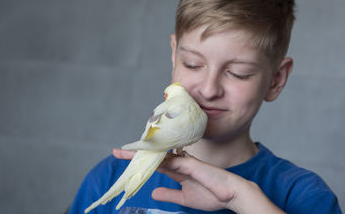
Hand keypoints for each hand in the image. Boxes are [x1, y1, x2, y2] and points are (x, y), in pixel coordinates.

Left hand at [113, 148, 284, 213]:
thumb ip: (170, 194)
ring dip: (142, 153)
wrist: (232, 195)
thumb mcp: (185, 198)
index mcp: (178, 171)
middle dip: (135, 154)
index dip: (141, 163)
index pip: (155, 165)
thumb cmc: (212, 195)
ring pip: (159, 155)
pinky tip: (146, 154)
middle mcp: (179, 164)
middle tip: (117, 151)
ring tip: (125, 151)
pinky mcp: (191, 164)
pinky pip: (171, 159)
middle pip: (153, 157)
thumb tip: (153, 193)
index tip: (127, 161)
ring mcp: (185, 162)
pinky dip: (158, 157)